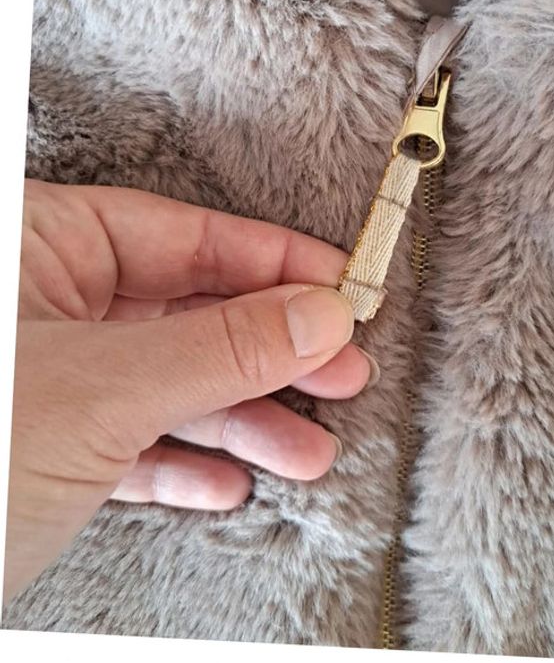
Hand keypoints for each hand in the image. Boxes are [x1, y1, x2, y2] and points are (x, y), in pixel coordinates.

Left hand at [6, 179, 371, 601]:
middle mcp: (48, 307)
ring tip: (309, 451)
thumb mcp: (104, 387)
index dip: (273, 261)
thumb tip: (321, 314)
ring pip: (167, 387)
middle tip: (344, 371)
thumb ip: (221, 347)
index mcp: (43, 248)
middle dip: (271, 353)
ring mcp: (49, 381)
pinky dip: (183, 467)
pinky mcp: (46, 451)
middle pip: (188, 314)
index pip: (186, 236)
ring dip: (242, 423)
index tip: (342, 284)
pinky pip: (132, 446)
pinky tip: (227, 485)